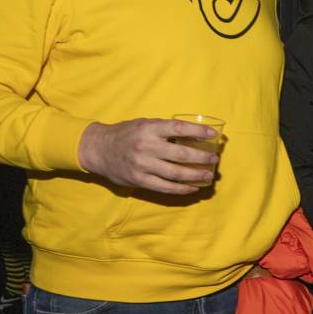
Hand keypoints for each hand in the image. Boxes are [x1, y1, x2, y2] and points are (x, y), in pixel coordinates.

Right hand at [77, 118, 220, 194]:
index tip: (213, 134)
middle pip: (182, 154)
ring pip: (176, 173)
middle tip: (214, 159)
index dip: (198, 132)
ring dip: (196, 175)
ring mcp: (142, 165)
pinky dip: (181, 189)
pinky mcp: (139, 180)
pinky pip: (165, 187)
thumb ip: (164, 130)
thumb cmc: (126, 134)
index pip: (179, 128)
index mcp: (149, 128)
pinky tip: (192, 187)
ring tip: (208, 175)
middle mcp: (146, 146)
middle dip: (202, 157)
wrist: (98, 148)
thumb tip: (192, 137)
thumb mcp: (144, 124)